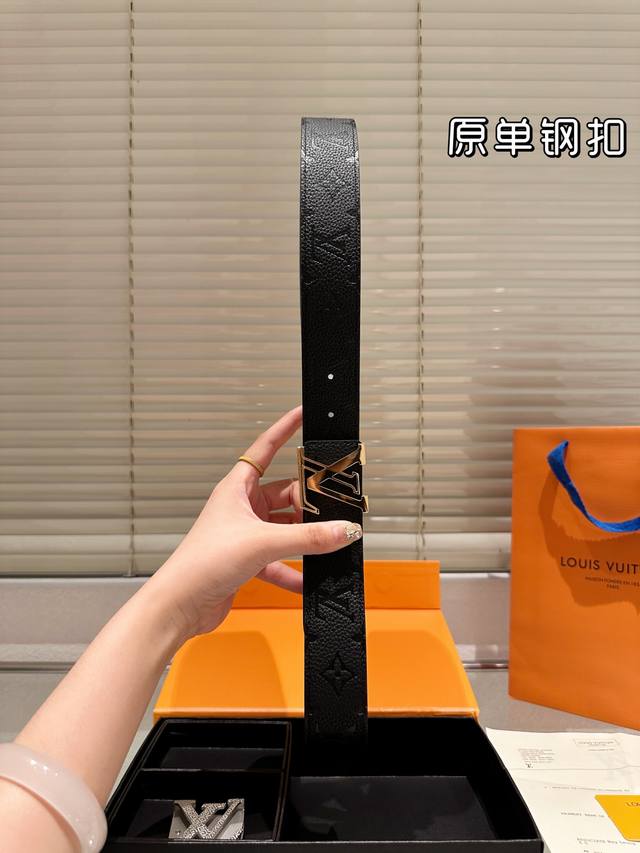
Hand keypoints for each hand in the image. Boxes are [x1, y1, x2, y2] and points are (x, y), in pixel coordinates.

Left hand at [148, 404, 362, 640]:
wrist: (180, 604)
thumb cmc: (202, 562)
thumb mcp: (263, 542)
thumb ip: (308, 537)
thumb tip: (343, 530)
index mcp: (237, 488)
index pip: (265, 448)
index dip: (284, 430)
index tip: (302, 415)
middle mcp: (240, 508)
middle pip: (285, 494)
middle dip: (308, 502)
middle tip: (330, 509)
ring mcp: (244, 534)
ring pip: (284, 527)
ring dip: (302, 538)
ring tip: (324, 543)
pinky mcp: (247, 561)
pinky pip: (278, 560)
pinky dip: (293, 569)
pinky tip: (307, 579)